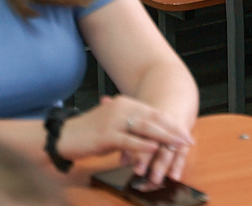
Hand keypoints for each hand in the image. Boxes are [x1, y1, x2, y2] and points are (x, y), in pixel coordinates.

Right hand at [58, 95, 193, 184]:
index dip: (171, 122)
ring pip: (144, 128)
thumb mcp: (114, 122)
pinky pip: (128, 140)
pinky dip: (142, 144)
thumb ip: (131, 123)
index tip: (185, 131)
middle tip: (187, 139)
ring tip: (178, 144)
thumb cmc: (89, 132)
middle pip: (153, 118)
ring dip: (164, 136)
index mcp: (125, 103)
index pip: (154, 112)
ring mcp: (113, 121)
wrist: (64, 136)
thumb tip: (152, 132)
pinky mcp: (105, 135)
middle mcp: (121, 108)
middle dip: (172, 130)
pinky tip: (154, 148)